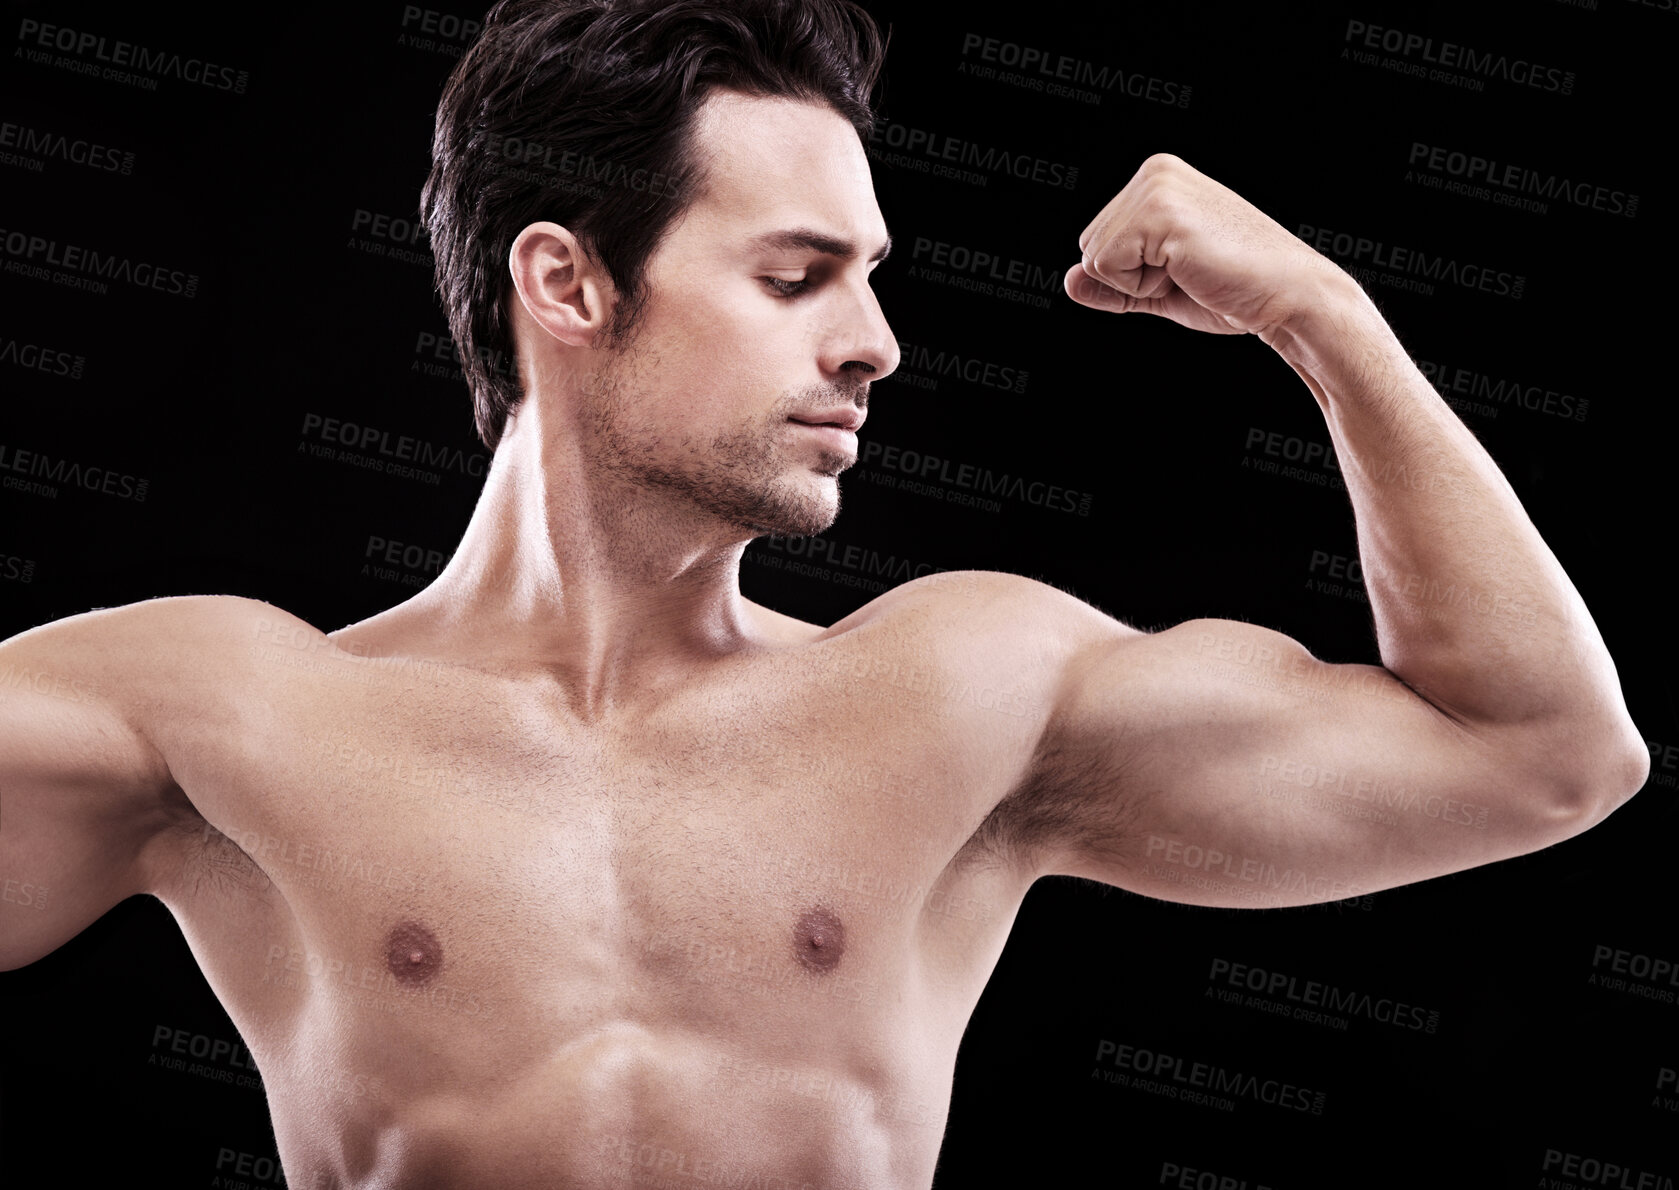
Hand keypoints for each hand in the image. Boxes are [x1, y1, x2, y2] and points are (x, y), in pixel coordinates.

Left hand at [1064, 153, 1344, 341]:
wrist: (1285, 297)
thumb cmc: (1235, 290)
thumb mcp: (1160, 288)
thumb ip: (1113, 284)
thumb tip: (1068, 281)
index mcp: (1158, 178)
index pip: (1098, 241)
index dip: (1132, 274)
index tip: (1185, 268)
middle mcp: (1154, 172)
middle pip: (1089, 247)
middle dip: (1131, 278)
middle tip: (1189, 272)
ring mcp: (1156, 188)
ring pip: (1095, 258)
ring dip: (1139, 283)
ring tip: (1191, 270)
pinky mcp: (1159, 214)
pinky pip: (1106, 267)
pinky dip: (1141, 286)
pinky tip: (1188, 271)